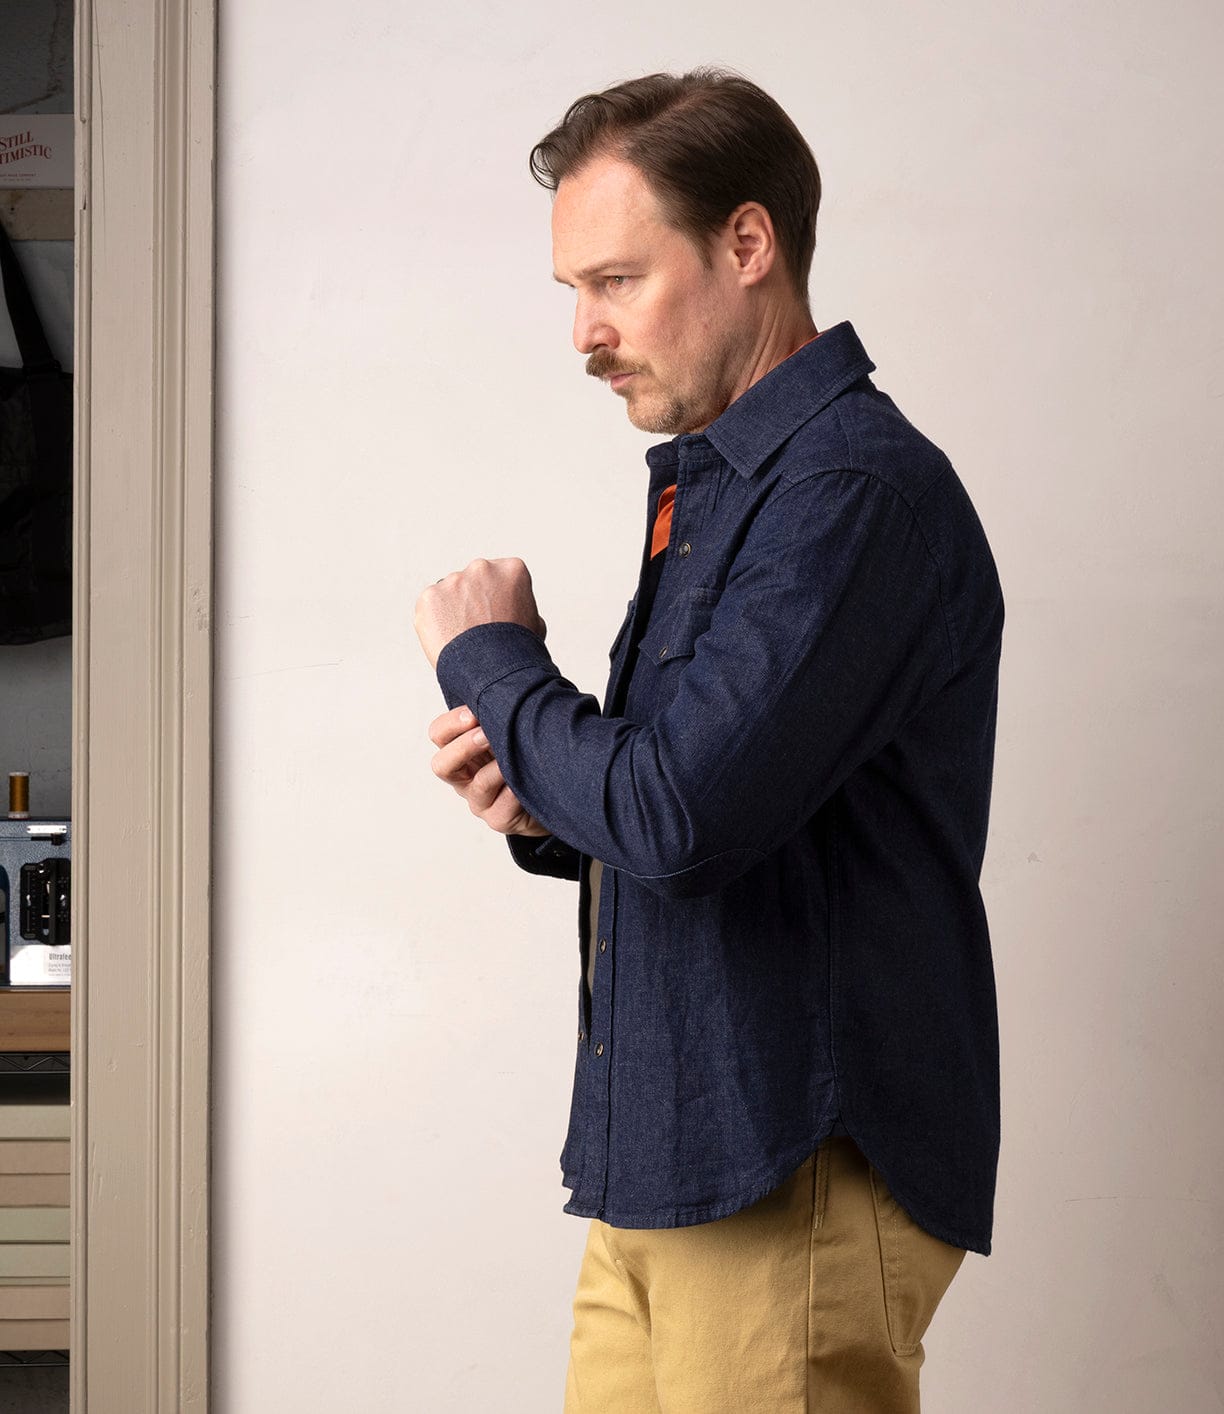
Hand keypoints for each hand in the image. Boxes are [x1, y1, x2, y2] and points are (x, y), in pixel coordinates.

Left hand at [415, 557, 547, 669]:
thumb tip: (513, 611)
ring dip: (453, 610)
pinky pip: (430, 607)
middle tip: (478, 629)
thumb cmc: (518, 651)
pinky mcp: (430, 596)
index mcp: (512, 569)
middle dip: (473, 600)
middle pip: (473, 581)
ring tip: (464, 639)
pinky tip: (449, 640)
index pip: (501, 577)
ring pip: (450, 593)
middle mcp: (482, 568)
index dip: (498, 599)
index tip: (498, 616)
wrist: (494, 670)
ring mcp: (453, 580)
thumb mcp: (536, 624)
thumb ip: (521, 606)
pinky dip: (435, 622)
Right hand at [428, 704, 550, 837]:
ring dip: (497, 767)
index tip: (473, 712)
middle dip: (464, 746)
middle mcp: (465, 778)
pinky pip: (503, 806)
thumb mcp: (510, 729)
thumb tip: (484, 670)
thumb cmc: (527, 754)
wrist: (553, 793)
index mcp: (462, 752)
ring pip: (478, 785)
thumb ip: (497, 709)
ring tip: (517, 753)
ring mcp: (480, 802)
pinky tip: (528, 780)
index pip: (438, 734)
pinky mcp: (499, 820)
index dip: (451, 723)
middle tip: (486, 733)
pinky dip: (515, 790)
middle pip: (442, 765)